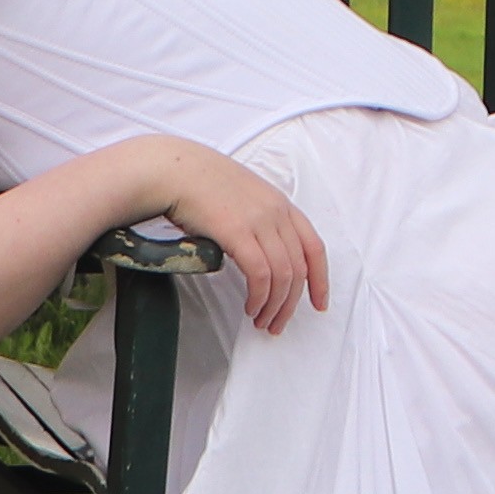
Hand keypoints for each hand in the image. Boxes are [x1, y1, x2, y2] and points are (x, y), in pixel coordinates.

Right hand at [140, 141, 329, 332]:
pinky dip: (259, 296)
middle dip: (291, 303)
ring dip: (274, 306)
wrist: (173, 170)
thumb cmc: (199, 184)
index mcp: (281, 204)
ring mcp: (259, 220)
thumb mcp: (243, 196)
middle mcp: (276, 211)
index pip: (314, 247)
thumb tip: (261, 254)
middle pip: (299, 268)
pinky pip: (260, 274)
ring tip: (262, 321)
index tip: (318, 303)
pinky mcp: (237, 231)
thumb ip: (259, 221)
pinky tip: (250, 307)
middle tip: (278, 323)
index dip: (321, 280)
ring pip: (282, 276)